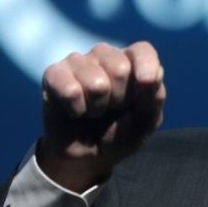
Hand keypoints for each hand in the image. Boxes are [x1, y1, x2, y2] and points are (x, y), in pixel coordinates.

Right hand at [37, 42, 165, 191]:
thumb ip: (153, 98)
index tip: (145, 86)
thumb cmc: (119, 134)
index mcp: (131, 62)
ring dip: (98, 108)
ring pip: (96, 83)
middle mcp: (104, 56)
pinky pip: (70, 90)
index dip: (146, 68)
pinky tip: (75, 111)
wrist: (87, 156)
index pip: (142, 50)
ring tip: (94, 111)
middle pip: (121, 68)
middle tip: (112, 108)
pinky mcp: (54, 74)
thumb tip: (151, 77)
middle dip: (120, 99)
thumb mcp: (145, 122)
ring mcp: (78, 62)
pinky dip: (77, 109)